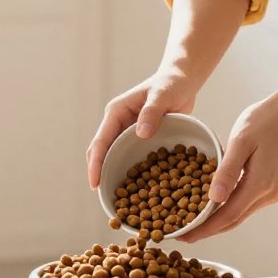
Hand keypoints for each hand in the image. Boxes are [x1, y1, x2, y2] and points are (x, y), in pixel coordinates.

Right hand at [86, 68, 198, 188]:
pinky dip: (133, 172)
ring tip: (119, 199)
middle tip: (104, 198)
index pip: (100, 142)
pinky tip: (140, 189)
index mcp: (116, 113)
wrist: (183, 79)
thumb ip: (152, 112)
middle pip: (102, 153)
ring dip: (115, 175)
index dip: (95, 164)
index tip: (94, 184)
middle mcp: (118, 123)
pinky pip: (131, 157)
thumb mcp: (162, 95)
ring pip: (115, 157)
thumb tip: (140, 134)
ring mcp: (128, 131)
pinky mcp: (140, 137)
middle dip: (100, 174)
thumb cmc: (172, 83)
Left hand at [179, 91, 277, 242]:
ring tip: (191, 222)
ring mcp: (270, 192)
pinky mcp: (269, 187)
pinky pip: (244, 204)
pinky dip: (226, 209)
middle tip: (182, 234)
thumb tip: (214, 198)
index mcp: (260, 184)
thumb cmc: (263, 121)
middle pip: (233, 220)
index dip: (205, 229)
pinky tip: (210, 206)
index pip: (228, 216)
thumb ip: (227, 170)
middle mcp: (267, 194)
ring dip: (216, 221)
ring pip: (239, 214)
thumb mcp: (240, 141)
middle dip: (207, 230)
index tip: (185, 236)